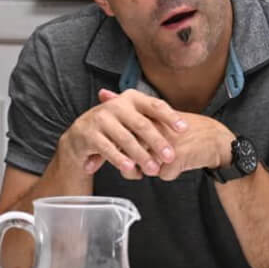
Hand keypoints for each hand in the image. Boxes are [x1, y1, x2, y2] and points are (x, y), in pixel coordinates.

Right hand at [59, 88, 187, 178]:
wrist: (80, 135)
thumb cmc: (116, 126)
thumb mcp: (135, 119)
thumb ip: (156, 120)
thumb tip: (187, 127)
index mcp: (132, 98)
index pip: (155, 106)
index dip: (170, 117)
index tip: (185, 129)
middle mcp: (116, 105)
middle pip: (142, 124)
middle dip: (158, 142)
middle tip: (170, 157)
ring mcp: (101, 119)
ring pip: (126, 139)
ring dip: (141, 155)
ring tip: (153, 169)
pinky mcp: (89, 134)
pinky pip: (107, 148)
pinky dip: (119, 159)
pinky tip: (130, 168)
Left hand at [96, 92, 233, 180]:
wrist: (216, 141)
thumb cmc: (185, 129)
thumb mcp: (158, 114)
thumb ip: (129, 105)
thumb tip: (102, 93)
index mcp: (148, 116)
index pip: (121, 133)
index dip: (119, 145)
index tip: (121, 150)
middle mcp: (154, 128)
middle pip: (128, 152)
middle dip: (132, 162)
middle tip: (144, 160)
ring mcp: (164, 143)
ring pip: (143, 167)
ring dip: (150, 169)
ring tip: (163, 160)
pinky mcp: (175, 158)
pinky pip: (162, 175)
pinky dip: (169, 173)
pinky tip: (179, 163)